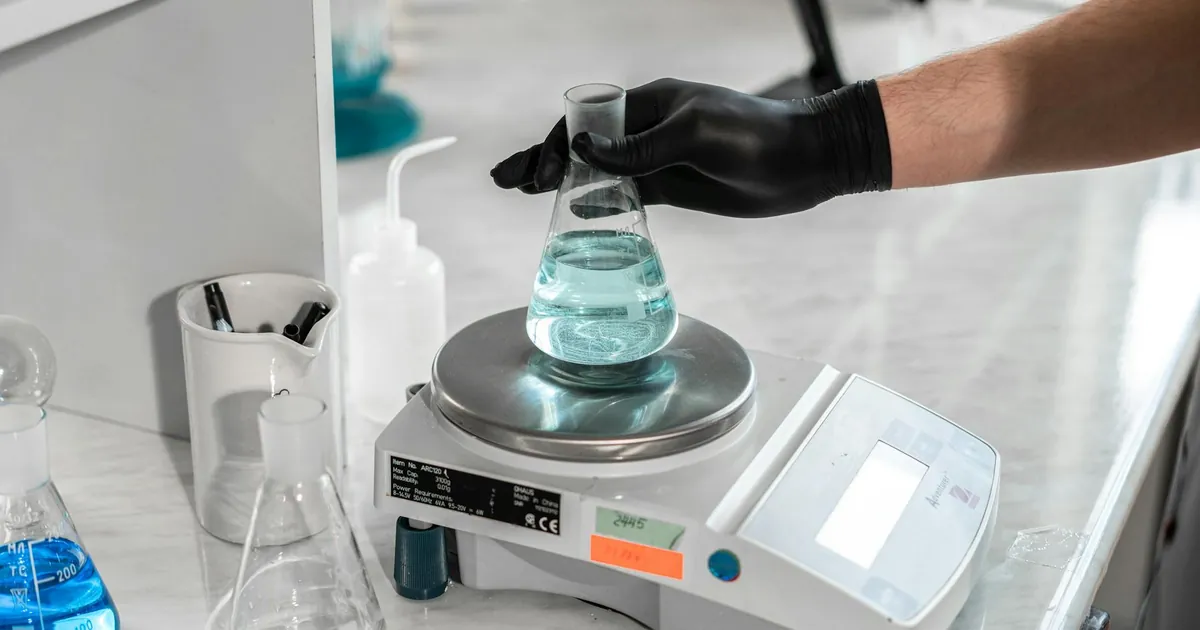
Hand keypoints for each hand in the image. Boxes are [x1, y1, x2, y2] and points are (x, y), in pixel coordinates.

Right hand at [491, 78, 892, 217]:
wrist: (804, 162)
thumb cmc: (754, 137)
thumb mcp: (694, 135)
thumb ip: (639, 148)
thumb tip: (584, 152)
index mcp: (648, 104)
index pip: (586, 122)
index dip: (557, 146)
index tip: (541, 176)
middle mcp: (647, 130)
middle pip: (581, 145)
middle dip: (542, 160)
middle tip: (504, 180)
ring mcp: (658, 159)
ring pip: (597, 171)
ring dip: (560, 181)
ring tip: (522, 191)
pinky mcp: (673, 186)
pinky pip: (624, 193)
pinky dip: (595, 201)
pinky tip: (571, 210)